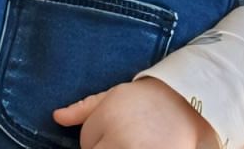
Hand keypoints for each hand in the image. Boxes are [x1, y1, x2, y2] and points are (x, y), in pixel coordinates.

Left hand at [54, 78, 212, 148]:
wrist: (186, 104)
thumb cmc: (143, 99)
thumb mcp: (109, 99)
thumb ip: (82, 110)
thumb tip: (57, 117)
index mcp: (109, 131)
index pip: (87, 147)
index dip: (95, 140)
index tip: (111, 130)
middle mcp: (125, 147)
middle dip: (105, 145)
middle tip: (124, 134)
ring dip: (117, 145)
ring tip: (135, 136)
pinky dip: (136, 148)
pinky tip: (145, 142)